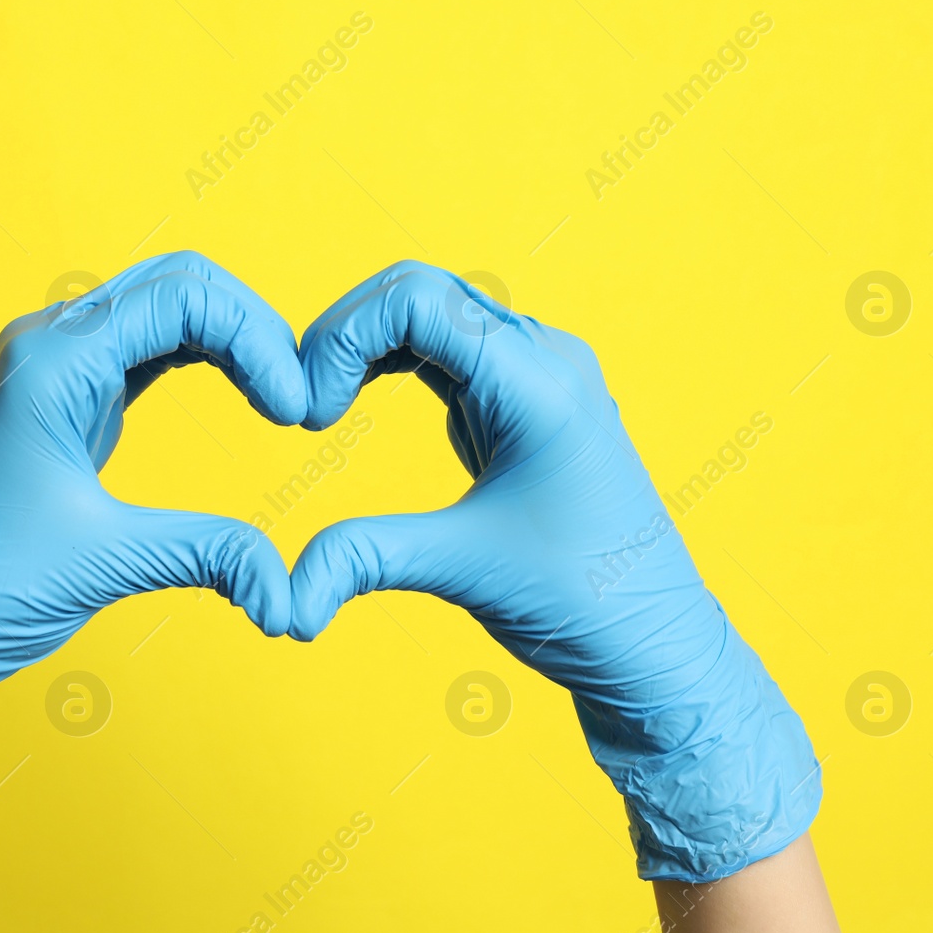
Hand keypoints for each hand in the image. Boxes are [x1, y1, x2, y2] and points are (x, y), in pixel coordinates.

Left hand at [0, 252, 305, 859]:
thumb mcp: (104, 563)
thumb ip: (208, 555)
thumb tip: (291, 595)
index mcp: (51, 360)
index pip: (183, 295)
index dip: (258, 338)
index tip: (296, 412)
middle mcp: (49, 346)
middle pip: (180, 285)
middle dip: (254, 330)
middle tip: (303, 401)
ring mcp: (56, 371)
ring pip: (165, 312)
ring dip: (232, 342)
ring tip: (283, 398)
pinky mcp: (66, 406)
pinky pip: (148, 353)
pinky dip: (204, 362)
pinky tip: (243, 395)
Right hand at [288, 261, 819, 881]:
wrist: (651, 642)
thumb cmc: (581, 603)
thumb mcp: (462, 571)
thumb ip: (362, 560)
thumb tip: (281, 599)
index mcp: (538, 382)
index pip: (419, 299)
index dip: (343, 336)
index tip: (310, 413)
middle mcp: (544, 359)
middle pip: (420, 290)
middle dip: (345, 334)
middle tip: (303, 407)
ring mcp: (538, 376)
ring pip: (432, 314)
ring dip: (365, 346)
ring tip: (320, 406)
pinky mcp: (525, 402)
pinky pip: (448, 350)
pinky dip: (391, 363)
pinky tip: (355, 402)